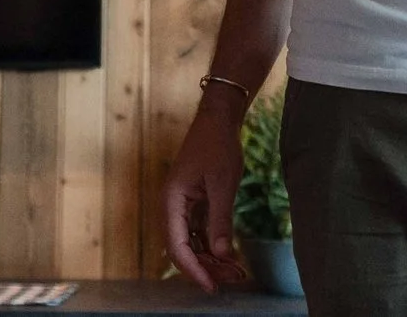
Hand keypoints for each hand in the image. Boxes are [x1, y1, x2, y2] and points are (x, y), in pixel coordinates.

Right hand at [161, 94, 250, 291]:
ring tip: (234, 271)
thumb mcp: (223, 185)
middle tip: (232, 280)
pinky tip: (228, 255)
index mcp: (171, 201)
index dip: (194, 270)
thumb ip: (220, 221)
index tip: (213, 287)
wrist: (217, 119)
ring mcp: (181, 205)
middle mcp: (171, 206)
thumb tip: (223, 255)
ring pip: (190, 243)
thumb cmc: (218, 146)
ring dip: (209, 259)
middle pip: (182, 249)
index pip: (178, 247)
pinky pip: (197, 232)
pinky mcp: (192, 203)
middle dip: (204, 268)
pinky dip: (211, 245)